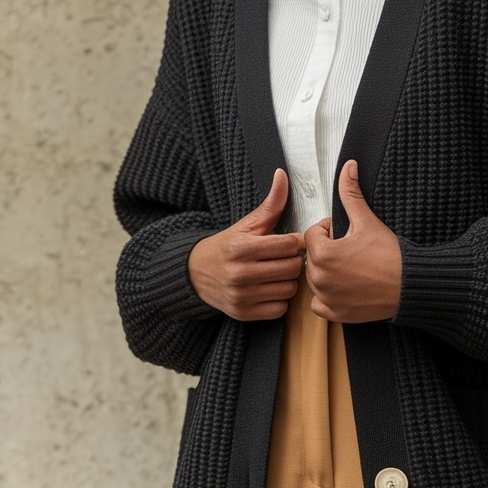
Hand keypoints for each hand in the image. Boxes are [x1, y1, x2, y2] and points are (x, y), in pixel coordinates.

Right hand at [187, 169, 304, 319]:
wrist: (194, 274)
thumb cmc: (226, 246)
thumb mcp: (246, 225)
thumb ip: (270, 203)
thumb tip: (282, 175)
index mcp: (241, 248)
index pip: (289, 245)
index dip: (294, 242)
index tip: (288, 242)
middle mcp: (239, 274)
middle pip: (292, 268)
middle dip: (293, 261)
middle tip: (284, 258)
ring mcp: (241, 296)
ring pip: (289, 289)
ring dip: (288, 281)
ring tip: (277, 273)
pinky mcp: (243, 313)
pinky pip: (280, 309)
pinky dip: (279, 300)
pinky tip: (269, 289)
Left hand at [304, 159, 401, 322]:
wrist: (412, 285)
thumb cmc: (391, 254)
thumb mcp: (367, 220)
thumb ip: (351, 193)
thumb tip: (348, 167)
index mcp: (323, 254)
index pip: (312, 235)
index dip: (328, 231)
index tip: (346, 234)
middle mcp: (320, 279)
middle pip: (312, 257)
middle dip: (326, 251)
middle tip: (351, 250)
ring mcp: (328, 298)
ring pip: (315, 279)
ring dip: (326, 272)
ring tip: (351, 267)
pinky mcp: (337, 314)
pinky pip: (319, 304)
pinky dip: (328, 297)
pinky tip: (346, 287)